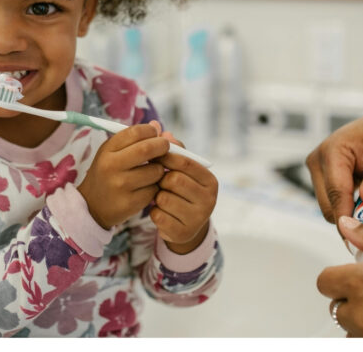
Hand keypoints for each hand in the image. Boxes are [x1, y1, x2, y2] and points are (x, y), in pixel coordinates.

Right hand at [77, 123, 167, 228]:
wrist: (92, 206)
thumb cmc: (107, 173)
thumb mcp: (112, 153)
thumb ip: (134, 139)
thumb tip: (157, 125)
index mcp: (107, 150)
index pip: (135, 132)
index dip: (151, 131)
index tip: (155, 134)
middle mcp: (111, 166)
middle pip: (147, 149)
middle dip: (162, 146)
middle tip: (165, 147)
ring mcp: (120, 186)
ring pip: (155, 171)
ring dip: (159, 170)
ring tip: (151, 171)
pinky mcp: (130, 203)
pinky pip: (154, 190)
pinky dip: (155, 187)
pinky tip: (146, 187)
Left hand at [150, 123, 217, 253]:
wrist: (186, 227)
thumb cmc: (182, 191)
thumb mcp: (182, 171)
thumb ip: (173, 150)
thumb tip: (161, 129)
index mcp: (210, 181)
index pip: (185, 162)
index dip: (165, 156)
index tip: (152, 155)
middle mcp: (209, 200)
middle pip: (173, 180)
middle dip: (161, 179)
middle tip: (158, 181)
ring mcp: (197, 218)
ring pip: (164, 198)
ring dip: (156, 196)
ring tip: (160, 197)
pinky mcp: (183, 232)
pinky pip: (158, 216)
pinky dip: (154, 212)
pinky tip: (160, 212)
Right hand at [305, 99, 362, 223]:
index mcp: (333, 150)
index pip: (336, 193)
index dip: (349, 218)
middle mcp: (319, 160)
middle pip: (329, 206)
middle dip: (356, 217)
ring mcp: (320, 170)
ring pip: (332, 208)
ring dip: (357, 213)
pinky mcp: (325, 179)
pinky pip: (337, 203)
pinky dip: (356, 208)